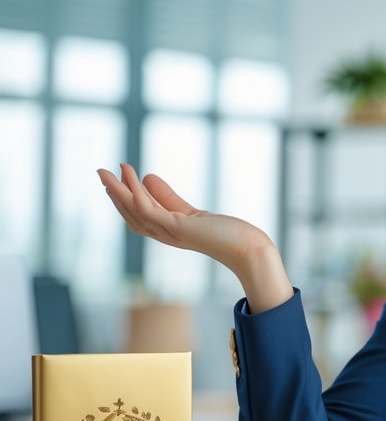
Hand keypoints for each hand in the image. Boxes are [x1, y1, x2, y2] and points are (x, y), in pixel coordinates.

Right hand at [98, 164, 293, 312]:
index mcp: (170, 232)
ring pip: (134, 211)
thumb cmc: (228, 234)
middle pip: (132, 215)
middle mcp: (166, 235)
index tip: (117, 179)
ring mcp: (169, 233)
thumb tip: (148, 178)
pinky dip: (137, 193)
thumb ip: (170, 199)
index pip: (142, 216)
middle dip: (115, 194)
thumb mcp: (195, 213)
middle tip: (101, 173)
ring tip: (105, 171)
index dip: (127, 198)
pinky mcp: (177, 228)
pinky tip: (132, 177)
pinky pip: (149, 209)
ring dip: (118, 191)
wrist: (248, 249)